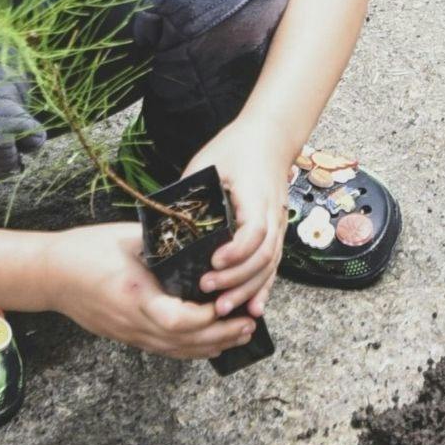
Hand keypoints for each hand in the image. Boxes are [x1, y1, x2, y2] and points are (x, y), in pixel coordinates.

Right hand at [42, 223, 257, 358]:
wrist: (50, 274)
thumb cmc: (86, 250)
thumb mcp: (128, 238)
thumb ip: (164, 242)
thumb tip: (200, 238)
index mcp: (134, 296)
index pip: (176, 320)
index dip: (206, 318)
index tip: (226, 303)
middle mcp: (133, 323)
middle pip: (183, 342)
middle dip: (221, 335)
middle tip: (250, 324)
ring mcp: (129, 334)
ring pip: (177, 351)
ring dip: (211, 345)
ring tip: (240, 335)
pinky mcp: (127, 336)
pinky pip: (165, 349)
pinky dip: (191, 349)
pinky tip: (211, 343)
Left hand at [184, 116, 291, 319]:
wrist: (270, 137)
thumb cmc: (236, 147)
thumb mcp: (207, 164)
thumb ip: (190, 192)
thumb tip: (165, 224)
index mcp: (256, 196)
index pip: (254, 231)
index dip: (236, 252)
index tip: (212, 263)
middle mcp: (273, 214)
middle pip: (264, 257)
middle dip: (237, 280)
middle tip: (208, 292)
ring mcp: (278, 224)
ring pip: (270, 265)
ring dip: (248, 289)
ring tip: (222, 308)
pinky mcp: (276, 231)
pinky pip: (273, 264)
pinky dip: (263, 287)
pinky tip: (252, 308)